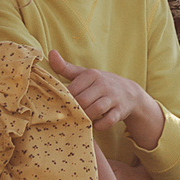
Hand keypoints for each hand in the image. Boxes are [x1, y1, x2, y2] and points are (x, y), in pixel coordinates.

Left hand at [49, 53, 164, 147]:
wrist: (129, 92)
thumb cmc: (100, 83)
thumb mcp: (84, 74)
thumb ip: (65, 67)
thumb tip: (51, 53)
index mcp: (92, 74)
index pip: (72, 89)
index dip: (64, 100)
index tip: (60, 105)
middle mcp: (103, 85)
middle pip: (82, 101)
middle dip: (74, 110)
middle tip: (69, 115)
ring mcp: (113, 98)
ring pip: (95, 110)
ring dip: (86, 118)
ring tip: (81, 119)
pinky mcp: (120, 111)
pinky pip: (108, 121)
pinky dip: (99, 126)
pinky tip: (94, 124)